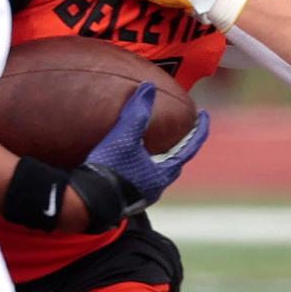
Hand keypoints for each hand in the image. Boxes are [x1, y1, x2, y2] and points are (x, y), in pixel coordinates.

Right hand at [68, 83, 209, 232]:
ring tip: (153, 144)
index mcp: (162, 174)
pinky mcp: (125, 199)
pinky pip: (140, 179)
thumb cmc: (110, 172)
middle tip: (181, 132)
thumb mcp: (125, 138)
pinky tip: (129, 161)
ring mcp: (141, 195)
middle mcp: (156, 187)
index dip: (199, 130)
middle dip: (179, 146)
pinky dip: (140, 166)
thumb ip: (137, 113)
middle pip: (174, 163)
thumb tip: (148, 88)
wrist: (86, 203)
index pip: (190, 148)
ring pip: (156, 173)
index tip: (204, 115)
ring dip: (158, 158)